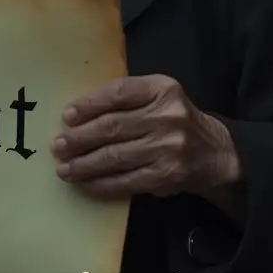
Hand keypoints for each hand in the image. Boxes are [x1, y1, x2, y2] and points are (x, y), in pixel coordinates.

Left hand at [51, 75, 240, 200]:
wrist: (215, 152)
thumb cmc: (173, 120)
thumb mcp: (157, 97)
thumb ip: (125, 99)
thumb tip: (75, 116)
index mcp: (162, 89)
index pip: (118, 93)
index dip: (89, 104)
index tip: (67, 116)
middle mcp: (168, 115)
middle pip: (112, 126)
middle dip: (79, 138)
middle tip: (57, 146)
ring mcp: (170, 147)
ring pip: (115, 156)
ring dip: (84, 164)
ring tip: (64, 168)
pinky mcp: (168, 175)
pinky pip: (127, 181)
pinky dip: (101, 184)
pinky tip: (85, 184)